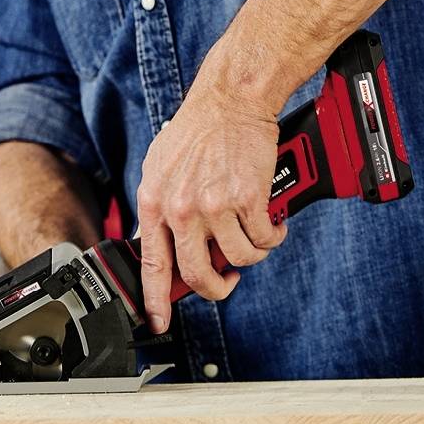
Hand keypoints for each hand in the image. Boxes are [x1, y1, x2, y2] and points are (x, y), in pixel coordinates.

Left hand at [135, 83, 286, 333]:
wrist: (229, 101)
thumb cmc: (198, 130)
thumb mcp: (161, 168)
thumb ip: (161, 208)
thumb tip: (163, 245)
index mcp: (155, 202)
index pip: (152, 265)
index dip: (155, 301)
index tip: (158, 322)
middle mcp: (181, 208)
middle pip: (198, 274)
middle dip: (217, 288)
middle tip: (227, 281)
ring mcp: (214, 206)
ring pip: (238, 259)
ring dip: (251, 255)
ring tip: (255, 237)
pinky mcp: (247, 200)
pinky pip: (262, 240)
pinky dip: (271, 238)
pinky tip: (270, 224)